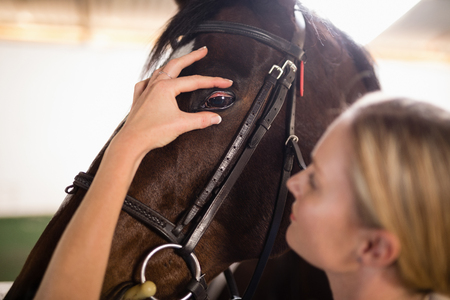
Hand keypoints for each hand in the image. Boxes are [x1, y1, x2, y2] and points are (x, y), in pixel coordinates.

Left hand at [112, 46, 232, 157]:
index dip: (213, 81)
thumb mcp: (182, 125)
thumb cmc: (152, 132)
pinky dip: (154, 79)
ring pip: (161, 71)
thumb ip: (201, 120)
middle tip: (203, 50)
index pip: (195, 81)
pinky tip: (155, 81)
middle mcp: (155, 85)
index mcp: (166, 87)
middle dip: (191, 56)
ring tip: (182, 62)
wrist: (131, 141)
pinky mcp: (140, 99)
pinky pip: (147, 82)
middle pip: (176, 64)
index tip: (225, 81)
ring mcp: (146, 90)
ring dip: (173, 65)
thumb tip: (215, 118)